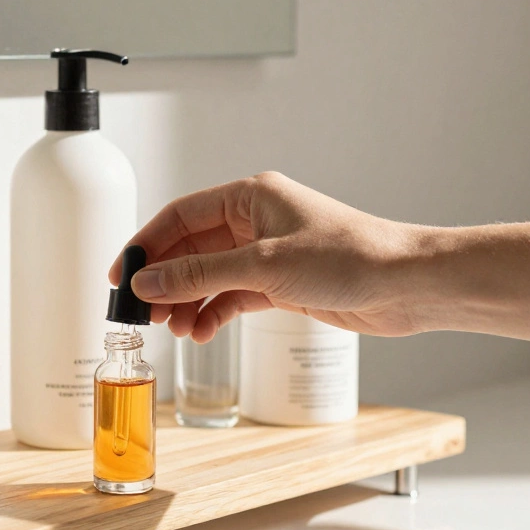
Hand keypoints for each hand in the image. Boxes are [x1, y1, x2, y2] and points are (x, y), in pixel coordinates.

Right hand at [110, 172, 421, 342]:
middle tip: (140, 310)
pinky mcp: (280, 283)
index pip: (180, 215)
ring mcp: (266, 254)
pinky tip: (200, 332)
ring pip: (208, 276)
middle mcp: (255, 221)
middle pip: (190, 248)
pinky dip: (212, 314)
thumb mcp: (264, 266)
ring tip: (173, 328)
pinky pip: (231, 296)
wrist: (407, 285)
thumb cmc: (351, 257)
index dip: (146, 244)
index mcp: (250, 196)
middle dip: (165, 280)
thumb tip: (149, 281)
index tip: (122, 274)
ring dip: (186, 302)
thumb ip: (200, 276)